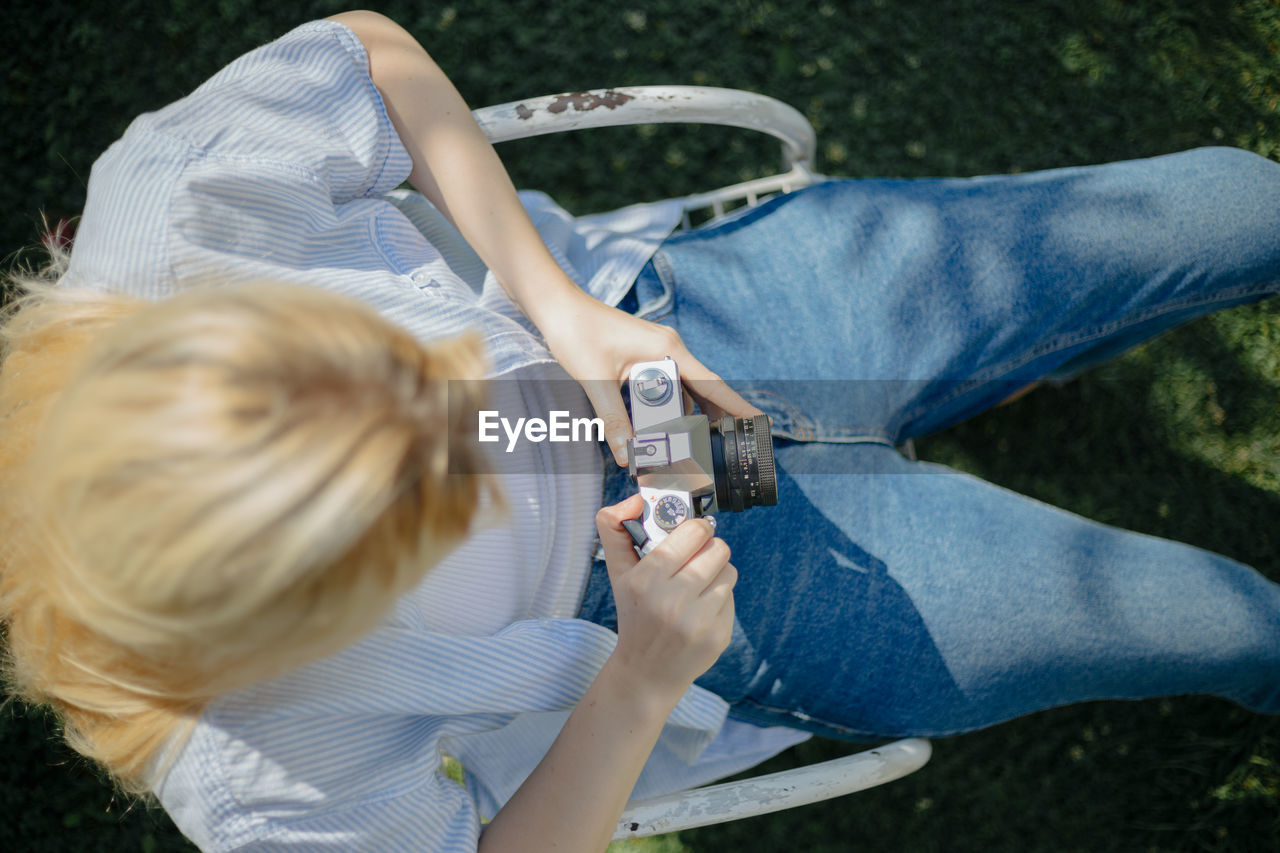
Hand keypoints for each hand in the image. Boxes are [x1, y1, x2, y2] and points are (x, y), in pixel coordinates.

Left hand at [538, 288, 762, 465]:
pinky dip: (667, 408)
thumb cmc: (576, 333)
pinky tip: (659, 429)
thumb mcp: (596, 380)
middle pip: (702, 391)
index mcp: (668, 350)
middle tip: (718, 452)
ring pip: (683, 391)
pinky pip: (665, 386)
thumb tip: (628, 456)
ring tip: (689, 448)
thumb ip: (613, 420)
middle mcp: (670, 349)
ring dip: (686, 418)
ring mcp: (658, 351)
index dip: (737, 405)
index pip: (713, 384)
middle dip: (712, 421)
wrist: (557, 306)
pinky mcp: (644, 356)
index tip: (758, 422)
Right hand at [595, 494, 736, 703]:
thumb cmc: (634, 614)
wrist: (646, 672)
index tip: (692, 533)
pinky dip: (720, 598)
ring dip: (717, 572)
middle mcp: (671, 602)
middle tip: (698, 556)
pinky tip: (701, 609)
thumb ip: (614, 528)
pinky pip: (731, 598)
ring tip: (698, 583)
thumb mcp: (617, 572)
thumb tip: (634, 499)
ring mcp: (698, 622)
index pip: (693, 533)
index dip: (697, 528)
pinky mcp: (719, 636)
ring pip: (729, 571)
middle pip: (718, 549)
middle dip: (709, 548)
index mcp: (645, 580)